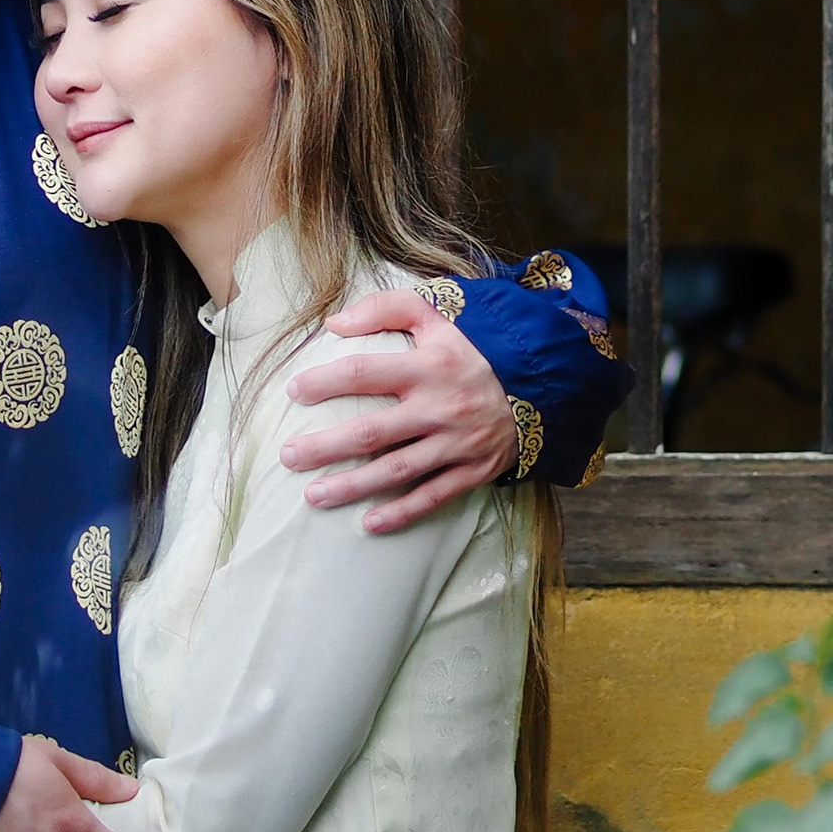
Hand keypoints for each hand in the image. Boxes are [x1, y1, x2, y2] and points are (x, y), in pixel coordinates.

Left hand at [278, 289, 518, 534]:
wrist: (544, 382)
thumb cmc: (476, 348)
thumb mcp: (439, 315)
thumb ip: (386, 308)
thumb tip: (335, 323)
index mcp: (428, 366)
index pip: (365, 372)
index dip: (325, 382)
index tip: (292, 391)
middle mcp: (440, 407)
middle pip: (372, 431)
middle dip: (325, 447)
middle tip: (288, 456)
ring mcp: (457, 444)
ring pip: (397, 471)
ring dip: (352, 486)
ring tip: (313, 496)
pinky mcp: (473, 471)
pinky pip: (433, 497)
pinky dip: (401, 513)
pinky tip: (368, 523)